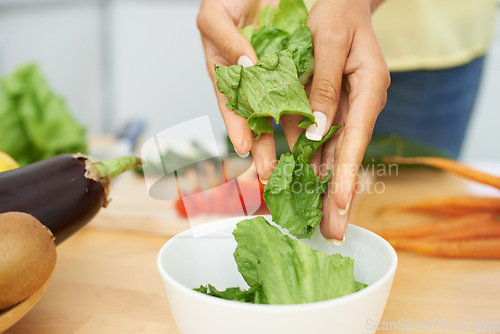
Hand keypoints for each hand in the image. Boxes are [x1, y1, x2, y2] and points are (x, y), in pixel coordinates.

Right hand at [197, 0, 303, 183]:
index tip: (244, 146)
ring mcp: (271, 75)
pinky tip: (312, 129)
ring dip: (287, 136)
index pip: (230, 104)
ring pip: (280, 110)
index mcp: (224, 72)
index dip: (236, 126)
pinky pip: (300, 90)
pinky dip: (305, 110)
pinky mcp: (292, 67)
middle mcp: (248, 79)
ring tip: (295, 160)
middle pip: (255, 117)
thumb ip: (226, 41)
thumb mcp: (216, 17)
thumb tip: (246, 67)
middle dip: (262, 145)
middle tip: (269, 170)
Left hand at [305, 0, 389, 240]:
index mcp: (368, 89)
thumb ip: (322, 86)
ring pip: (332, 153)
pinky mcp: (329, 106)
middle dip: (339, 196)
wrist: (339, 0)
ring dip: (323, 187)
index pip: (357, 139)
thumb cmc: (337, 11)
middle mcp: (359, 105)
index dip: (346, 174)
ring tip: (316, 218)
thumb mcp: (329, 41)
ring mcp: (344, 107)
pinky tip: (301, 185)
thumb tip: (314, 131)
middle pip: (347, 156)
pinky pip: (318, 139)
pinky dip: (310, 162)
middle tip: (333, 231)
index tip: (340, 204)